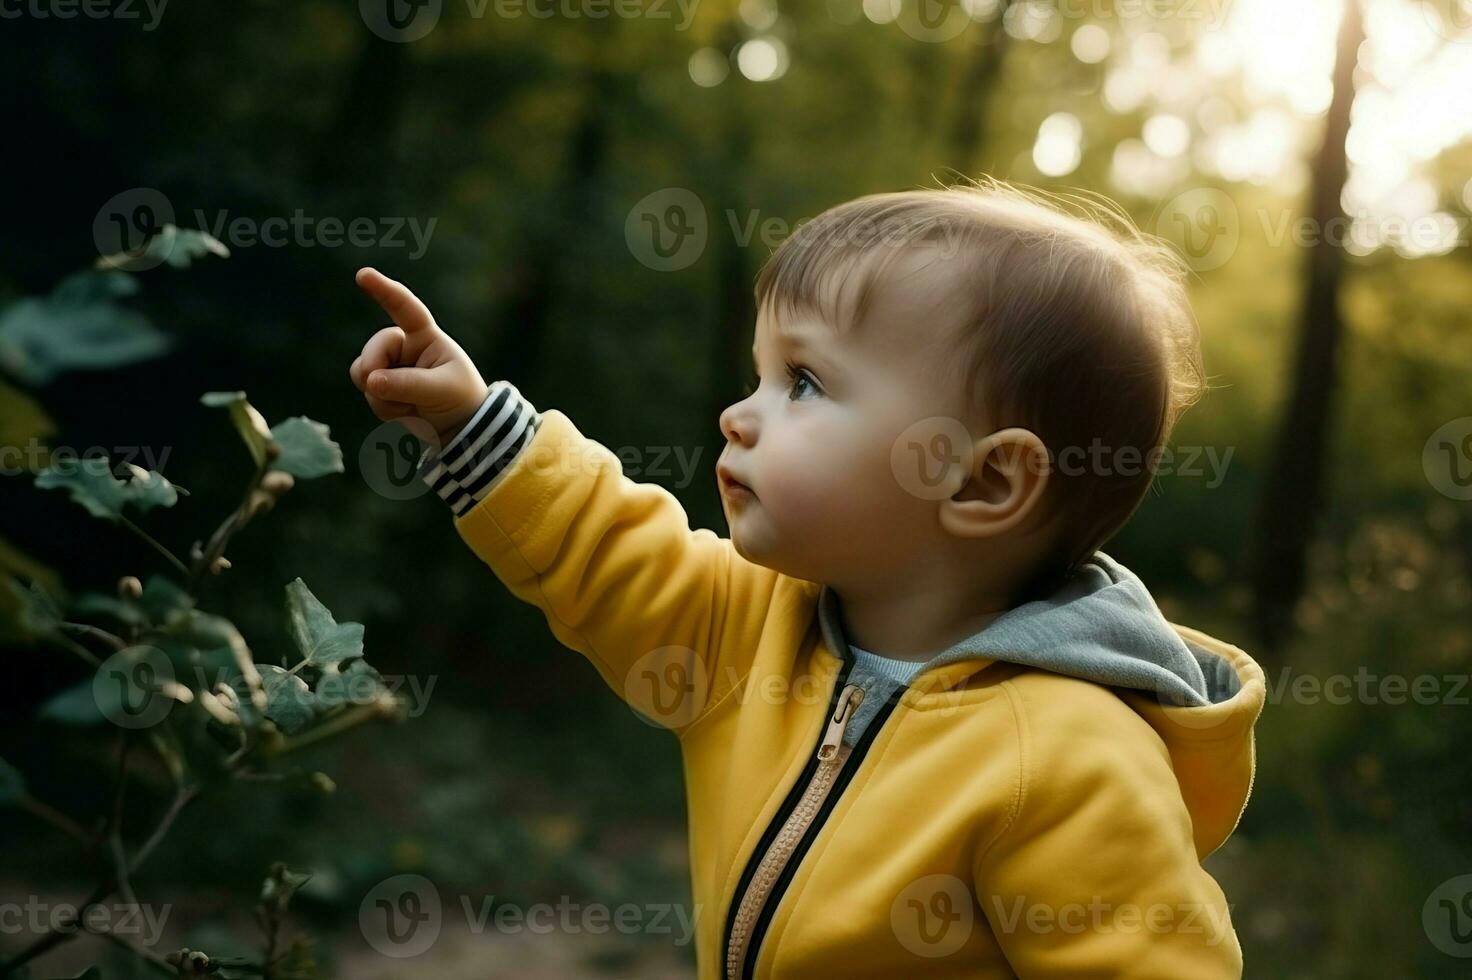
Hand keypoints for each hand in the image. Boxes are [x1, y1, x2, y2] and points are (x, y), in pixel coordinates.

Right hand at [351, 267, 488, 447]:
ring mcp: (390, 364)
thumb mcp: (441, 390)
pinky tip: (403, 412)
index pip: (405, 308)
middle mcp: (404, 346)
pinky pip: (365, 390)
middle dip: (376, 370)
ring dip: (381, 395)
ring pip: (363, 371)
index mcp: (426, 336)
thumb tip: (371, 381)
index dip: (385, 290)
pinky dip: (381, 406)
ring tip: (409, 406)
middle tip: (392, 391)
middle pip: (373, 349)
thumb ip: (407, 384)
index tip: (363, 275)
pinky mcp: (381, 384)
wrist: (458, 426)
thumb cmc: (459, 398)